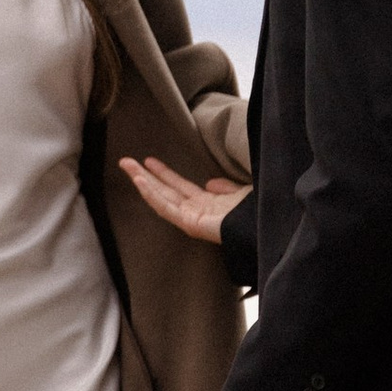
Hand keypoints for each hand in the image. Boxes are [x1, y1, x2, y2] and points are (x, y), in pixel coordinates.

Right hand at [120, 154, 248, 245]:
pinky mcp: (190, 223)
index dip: (164, 174)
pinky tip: (140, 180)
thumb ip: (226, 188)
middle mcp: (196, 212)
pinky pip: (166, 207)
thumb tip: (210, 182)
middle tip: (126, 161)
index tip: (150, 161)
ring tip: (126, 165)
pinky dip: (151, 194)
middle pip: (165, 191)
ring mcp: (191, 219)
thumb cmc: (258, 214)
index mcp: (208, 205)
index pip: (180, 187)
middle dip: (145, 175)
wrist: (265, 228)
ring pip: (161, 197)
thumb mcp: (241, 194)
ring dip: (143, 181)